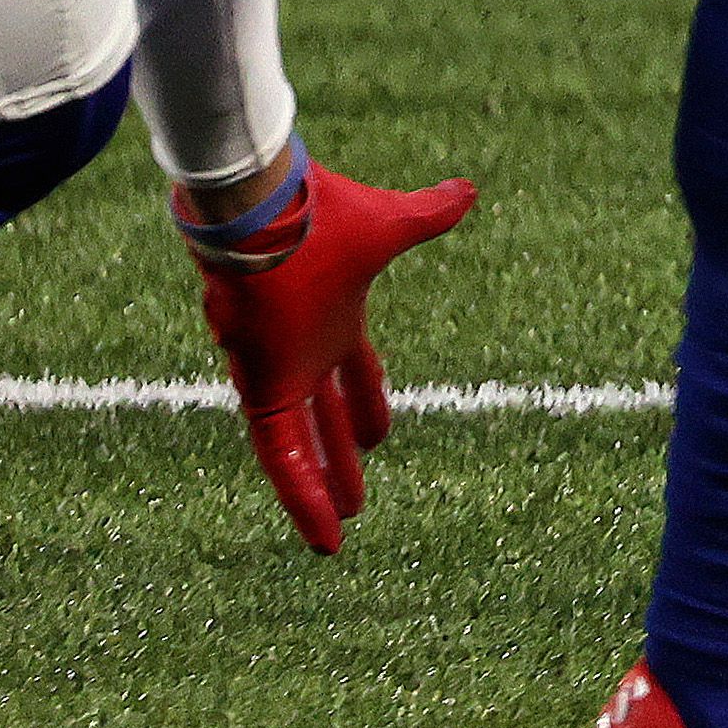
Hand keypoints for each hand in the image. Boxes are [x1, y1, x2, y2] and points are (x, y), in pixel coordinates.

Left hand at [190, 164, 474, 552]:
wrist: (260, 209)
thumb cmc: (320, 214)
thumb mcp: (389, 224)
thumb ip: (428, 214)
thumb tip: (467, 192)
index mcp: (334, 320)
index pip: (353, 374)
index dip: (369, 405)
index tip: (381, 439)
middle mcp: (303, 351)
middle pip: (325, 417)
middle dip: (341, 455)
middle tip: (358, 499)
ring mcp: (278, 371)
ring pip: (299, 445)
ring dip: (322, 486)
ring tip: (340, 530)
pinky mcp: (262, 388)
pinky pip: (281, 454)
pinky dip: (302, 493)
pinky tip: (323, 534)